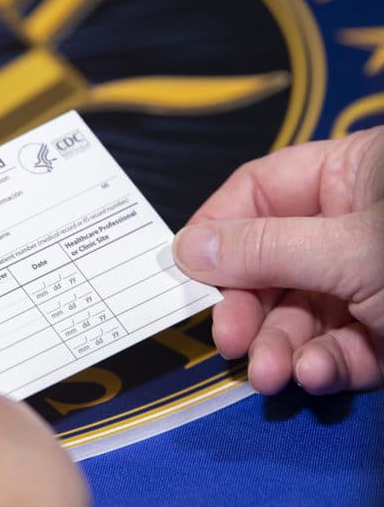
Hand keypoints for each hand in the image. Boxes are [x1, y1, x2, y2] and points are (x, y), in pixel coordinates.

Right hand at [173, 127, 383, 394]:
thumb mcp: (352, 249)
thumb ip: (266, 248)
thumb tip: (188, 246)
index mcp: (348, 177)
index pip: (259, 192)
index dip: (219, 230)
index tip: (189, 272)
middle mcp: (352, 226)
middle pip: (273, 262)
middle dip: (251, 307)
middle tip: (231, 341)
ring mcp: (369, 281)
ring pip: (303, 313)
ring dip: (283, 347)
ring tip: (273, 375)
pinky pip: (341, 345)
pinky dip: (326, 365)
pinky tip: (318, 376)